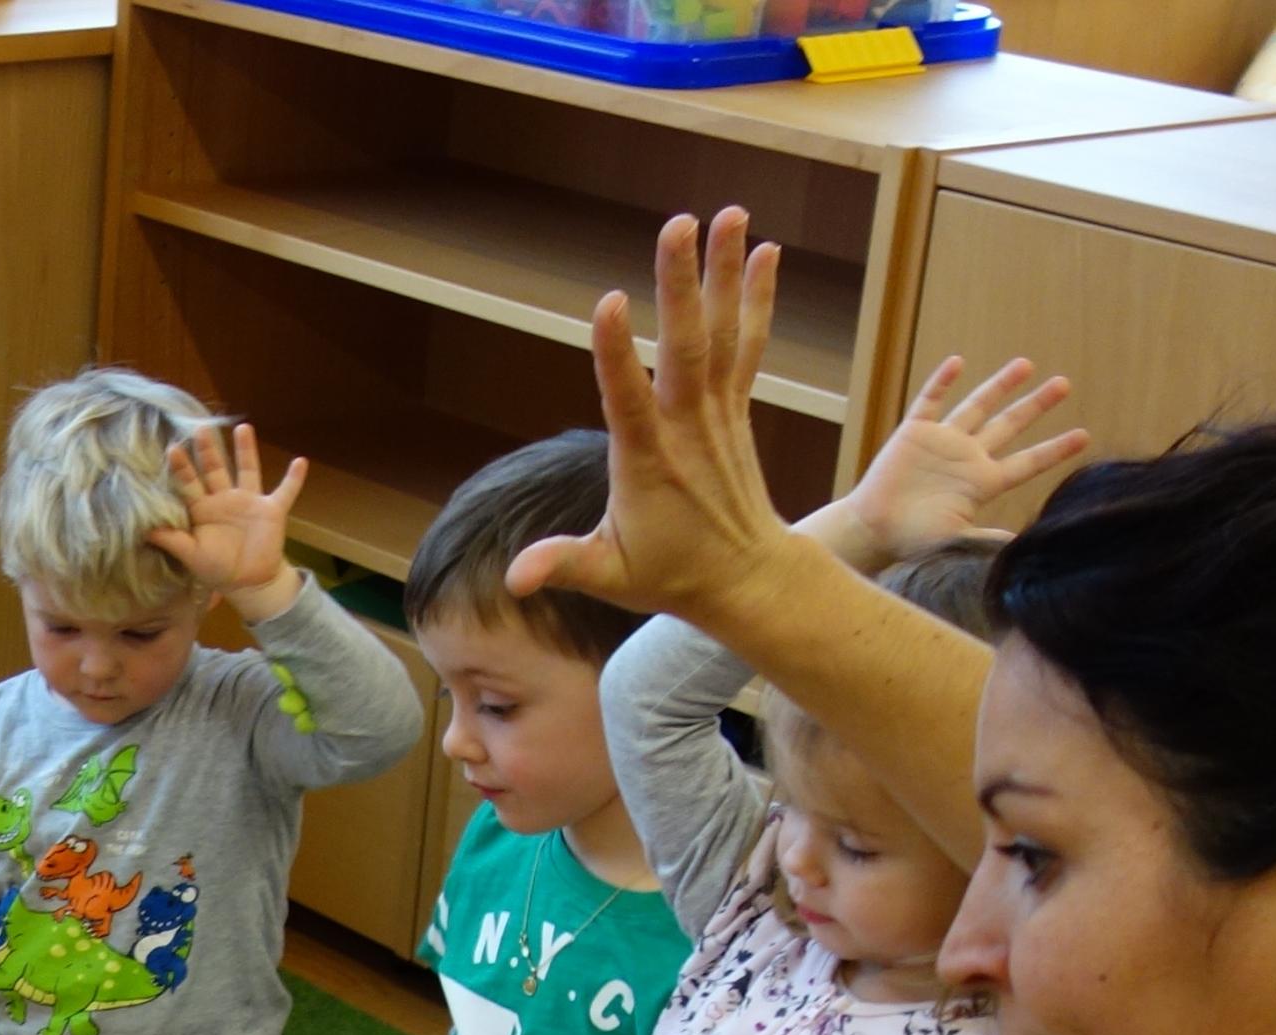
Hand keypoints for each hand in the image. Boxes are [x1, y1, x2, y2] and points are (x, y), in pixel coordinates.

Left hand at [146, 421, 310, 617]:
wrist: (248, 582)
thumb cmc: (216, 568)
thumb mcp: (190, 555)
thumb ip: (171, 540)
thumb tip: (143, 529)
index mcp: (202, 508)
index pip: (189, 483)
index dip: (181, 467)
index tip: (172, 448)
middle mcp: (224, 498)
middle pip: (214, 469)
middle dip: (208, 450)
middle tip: (200, 427)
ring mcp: (249, 501)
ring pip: (246, 470)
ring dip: (245, 450)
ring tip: (243, 427)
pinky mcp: (271, 510)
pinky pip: (285, 491)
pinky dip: (293, 479)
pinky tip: (301, 461)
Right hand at [509, 209, 796, 628]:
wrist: (747, 578)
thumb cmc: (670, 575)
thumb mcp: (609, 576)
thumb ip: (562, 565)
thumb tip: (512, 580)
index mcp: (649, 462)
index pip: (630, 400)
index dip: (618, 353)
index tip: (611, 300)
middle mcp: (689, 428)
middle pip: (686, 347)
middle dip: (681, 284)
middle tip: (676, 224)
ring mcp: (718, 412)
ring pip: (722, 333)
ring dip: (724, 271)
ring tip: (728, 213)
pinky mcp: (735, 405)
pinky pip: (748, 343)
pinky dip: (756, 298)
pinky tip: (764, 250)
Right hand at [825, 355, 1088, 569]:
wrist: (872, 531)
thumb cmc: (912, 541)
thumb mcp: (956, 541)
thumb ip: (987, 539)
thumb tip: (1023, 546)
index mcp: (982, 483)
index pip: (1027, 462)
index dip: (1055, 450)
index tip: (1084, 437)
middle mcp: (967, 458)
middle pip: (1009, 425)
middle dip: (1036, 405)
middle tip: (1063, 384)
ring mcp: (942, 443)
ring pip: (977, 406)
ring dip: (1000, 385)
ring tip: (1026, 364)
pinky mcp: (914, 433)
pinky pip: (931, 401)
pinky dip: (942, 382)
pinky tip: (958, 362)